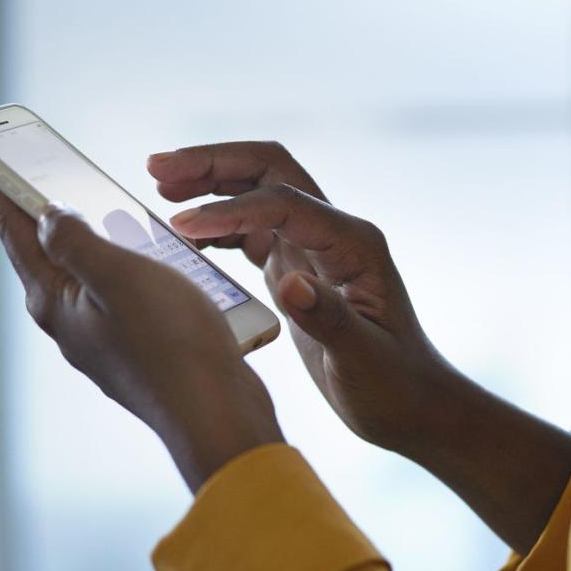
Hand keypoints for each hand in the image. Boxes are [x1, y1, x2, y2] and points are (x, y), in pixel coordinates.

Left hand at [0, 181, 283, 490]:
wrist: (217, 414)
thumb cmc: (171, 344)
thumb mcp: (117, 276)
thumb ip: (73, 241)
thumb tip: (45, 215)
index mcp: (54, 303)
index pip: (16, 235)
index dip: (3, 191)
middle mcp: (70, 324)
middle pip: (48, 254)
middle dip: (44, 211)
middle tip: (44, 169)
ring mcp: (103, 339)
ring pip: (89, 274)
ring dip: (94, 237)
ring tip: (100, 202)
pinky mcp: (137, 349)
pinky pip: (124, 294)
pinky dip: (128, 264)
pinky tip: (153, 253)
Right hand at [147, 144, 570, 555]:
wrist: (414, 406)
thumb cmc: (394, 386)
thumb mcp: (362, 360)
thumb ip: (327, 318)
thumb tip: (289, 283)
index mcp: (352, 245)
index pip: (281, 205)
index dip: (228, 209)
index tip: (178, 224)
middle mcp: (334, 233)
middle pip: (269, 171)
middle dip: (213, 164)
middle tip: (156, 168)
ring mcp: (316, 248)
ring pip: (258, 192)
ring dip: (211, 184)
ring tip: (159, 187)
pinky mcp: (300, 269)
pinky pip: (253, 230)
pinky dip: (217, 224)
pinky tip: (184, 234)